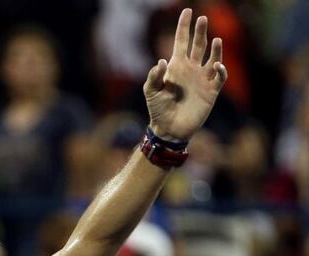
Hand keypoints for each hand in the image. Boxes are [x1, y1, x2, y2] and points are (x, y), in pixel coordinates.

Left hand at [144, 9, 226, 140]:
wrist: (170, 128)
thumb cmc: (158, 109)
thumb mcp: (151, 91)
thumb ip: (154, 75)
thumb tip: (162, 61)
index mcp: (176, 66)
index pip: (181, 41)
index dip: (183, 26)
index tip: (187, 10)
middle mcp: (191, 69)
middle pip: (198, 45)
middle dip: (200, 31)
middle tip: (202, 18)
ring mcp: (202, 79)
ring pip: (212, 57)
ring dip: (215, 48)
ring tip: (215, 39)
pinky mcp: (211, 91)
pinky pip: (220, 75)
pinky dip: (220, 68)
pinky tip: (216, 64)